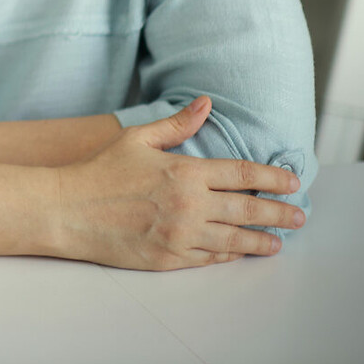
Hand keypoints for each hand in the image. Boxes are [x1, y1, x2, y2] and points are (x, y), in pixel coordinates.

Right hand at [52, 96, 304, 270]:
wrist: (66, 210)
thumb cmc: (98, 172)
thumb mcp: (136, 139)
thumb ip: (175, 125)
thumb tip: (205, 104)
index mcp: (183, 172)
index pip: (242, 175)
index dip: (272, 178)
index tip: (291, 182)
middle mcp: (188, 206)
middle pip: (248, 211)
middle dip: (279, 213)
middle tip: (298, 216)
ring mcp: (179, 236)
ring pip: (234, 241)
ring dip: (261, 241)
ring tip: (277, 242)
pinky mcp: (168, 259)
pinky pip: (209, 259)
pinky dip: (229, 255)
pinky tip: (238, 252)